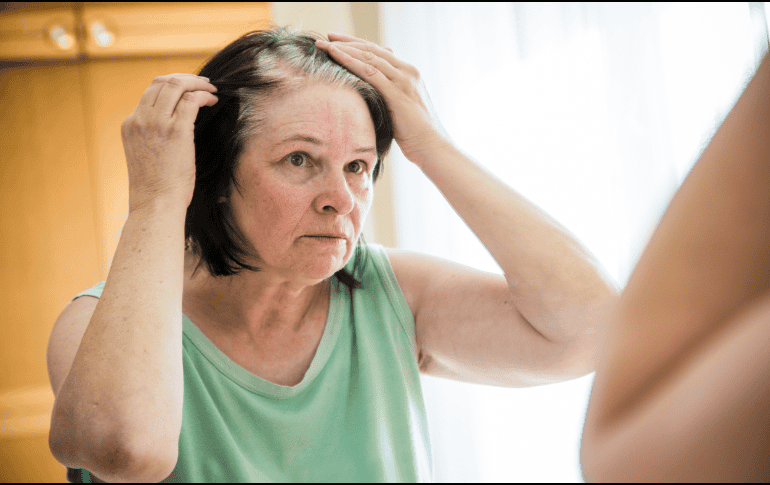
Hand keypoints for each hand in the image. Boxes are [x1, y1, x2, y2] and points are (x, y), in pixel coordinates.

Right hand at [121, 73, 217, 211]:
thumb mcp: (146, 156)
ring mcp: (156, 123)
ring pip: (175, 85)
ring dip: (197, 83)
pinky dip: (204, 95)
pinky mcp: (176, 130)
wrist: (155, 204)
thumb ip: (153, 137)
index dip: (171, 85)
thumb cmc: (156, 188)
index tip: (188, 89)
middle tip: (204, 83)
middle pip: (161, 82)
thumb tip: (175, 129)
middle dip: (185, 78)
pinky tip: (214, 100)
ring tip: (211, 89)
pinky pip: (191, 100)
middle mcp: (140, 119)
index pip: (150, 92)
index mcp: (130, 125)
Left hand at [315, 33, 450, 164]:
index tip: (337, 40)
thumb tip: (372, 94)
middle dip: (347, 41)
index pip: (379, 52)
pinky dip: (350, 61)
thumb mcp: (400, 109)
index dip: (357, 44)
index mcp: (408, 73)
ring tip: (324, 44)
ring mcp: (403, 80)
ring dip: (344, 49)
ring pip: (369, 57)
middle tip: (327, 36)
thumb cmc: (414, 134)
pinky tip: (335, 56)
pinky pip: (369, 72)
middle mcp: (407, 71)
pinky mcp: (397, 92)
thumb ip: (389, 96)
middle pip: (372, 49)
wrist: (432, 147)